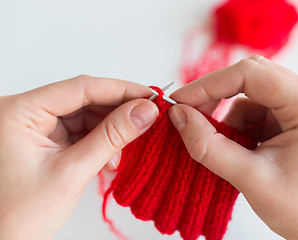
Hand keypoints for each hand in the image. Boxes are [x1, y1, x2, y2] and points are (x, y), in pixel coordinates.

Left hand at [0, 75, 158, 239]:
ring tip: (128, 144)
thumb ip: (112, 137)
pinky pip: (79, 131)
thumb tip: (144, 112)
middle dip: (117, 111)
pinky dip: (100, 141)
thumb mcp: (72, 172)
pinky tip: (111, 156)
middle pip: (83, 99)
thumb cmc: (19, 216)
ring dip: (110, 129)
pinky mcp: (44, 141)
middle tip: (147, 117)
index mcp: (19, 112)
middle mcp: (24, 113)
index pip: (80, 88)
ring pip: (84, 115)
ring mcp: (34, 127)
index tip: (149, 96)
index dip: (120, 90)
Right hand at [169, 56, 297, 238]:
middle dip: (216, 97)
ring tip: (223, 149)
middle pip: (251, 79)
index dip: (209, 85)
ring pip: (249, 97)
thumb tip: (179, 116)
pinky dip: (237, 128)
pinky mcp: (291, 122)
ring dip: (227, 119)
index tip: (181, 102)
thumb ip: (208, 145)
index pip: (252, 74)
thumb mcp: (250, 178)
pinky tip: (238, 151)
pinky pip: (254, 113)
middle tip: (190, 115)